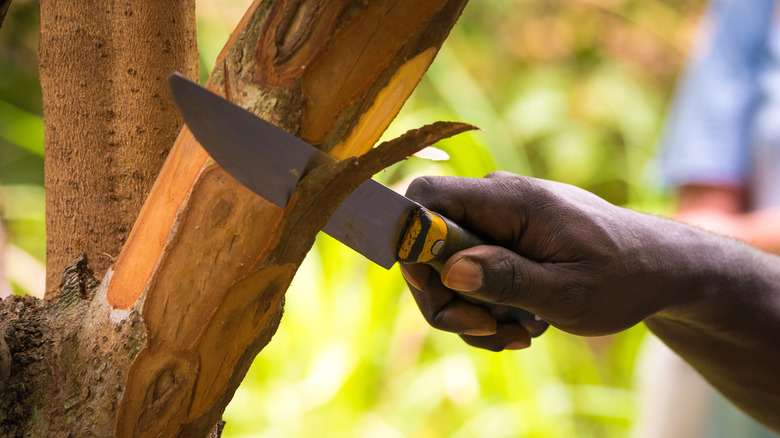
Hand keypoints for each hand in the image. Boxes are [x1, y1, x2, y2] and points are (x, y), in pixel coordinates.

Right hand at [400, 172, 679, 350]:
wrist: (659, 268)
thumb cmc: (623, 276)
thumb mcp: (569, 291)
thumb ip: (509, 278)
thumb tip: (450, 269)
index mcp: (509, 200)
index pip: (425, 196)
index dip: (409, 240)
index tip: (436, 287)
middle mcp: (495, 202)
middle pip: (426, 244)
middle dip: (445, 296)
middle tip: (486, 330)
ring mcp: (497, 221)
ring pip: (446, 267)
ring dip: (469, 310)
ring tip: (517, 333)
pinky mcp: (502, 241)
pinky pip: (470, 274)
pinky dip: (484, 308)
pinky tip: (519, 326)